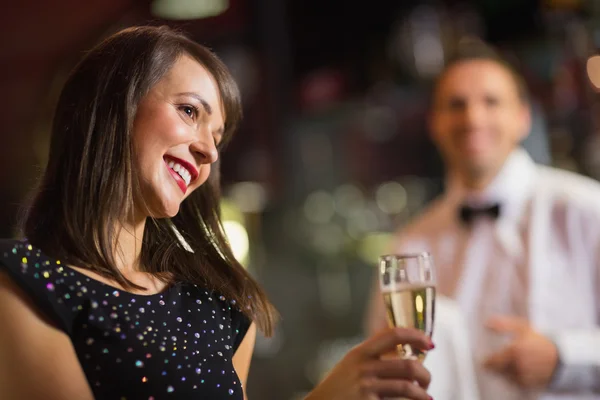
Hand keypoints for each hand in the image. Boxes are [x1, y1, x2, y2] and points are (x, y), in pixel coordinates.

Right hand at [305, 327, 432, 399]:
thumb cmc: (338, 387)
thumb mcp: (351, 364)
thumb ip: (372, 356)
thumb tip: (404, 351)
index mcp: (360, 352)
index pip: (393, 335)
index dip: (416, 336)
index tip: (429, 344)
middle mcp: (363, 368)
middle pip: (407, 365)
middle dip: (425, 375)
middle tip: (427, 381)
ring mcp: (366, 388)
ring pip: (407, 387)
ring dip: (423, 394)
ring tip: (426, 398)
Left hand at [483, 316, 558, 387]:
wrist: (558, 357)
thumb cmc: (536, 340)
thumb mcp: (521, 328)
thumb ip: (503, 324)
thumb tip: (486, 323)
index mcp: (514, 350)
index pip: (490, 362)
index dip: (486, 362)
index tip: (484, 360)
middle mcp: (519, 365)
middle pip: (495, 371)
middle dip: (495, 366)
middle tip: (501, 360)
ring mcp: (524, 377)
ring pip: (503, 376)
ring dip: (504, 371)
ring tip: (515, 362)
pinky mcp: (528, 385)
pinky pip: (512, 382)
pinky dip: (512, 377)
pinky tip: (520, 369)